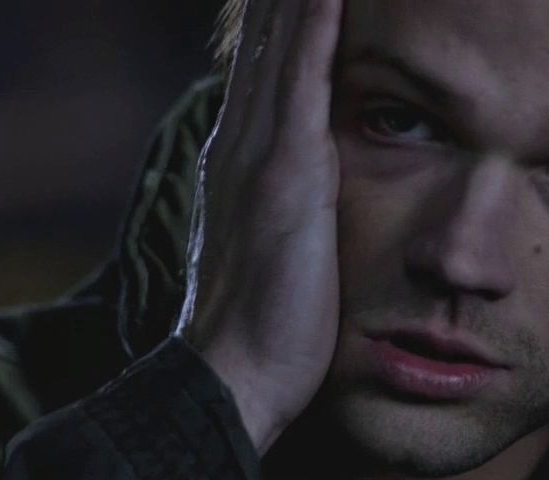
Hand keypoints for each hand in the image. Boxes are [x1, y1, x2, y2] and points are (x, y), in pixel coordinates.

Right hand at [176, 0, 343, 453]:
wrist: (234, 375)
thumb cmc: (266, 327)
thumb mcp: (281, 249)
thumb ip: (290, 206)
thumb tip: (311, 189)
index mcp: (241, 157)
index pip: (264, 65)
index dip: (283, 17)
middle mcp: (240, 142)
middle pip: (264, 39)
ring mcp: (257, 153)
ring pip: (278, 44)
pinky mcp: (285, 173)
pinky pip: (302, 80)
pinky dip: (313, 27)